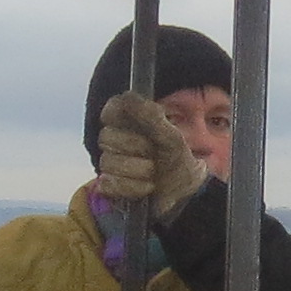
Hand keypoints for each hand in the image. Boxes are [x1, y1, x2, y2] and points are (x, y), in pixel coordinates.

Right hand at [93, 91, 206, 217]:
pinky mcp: (109, 186)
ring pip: (107, 162)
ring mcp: (110, 163)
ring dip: (138, 170)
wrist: (185, 193)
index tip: (138, 124)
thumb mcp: (172, 136)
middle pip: (106, 137)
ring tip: (153, 174)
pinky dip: (132, 187)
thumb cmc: (178, 161)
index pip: (110, 109)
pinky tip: (145, 187)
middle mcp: (116, 140)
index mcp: (129, 122)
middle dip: (136, 148)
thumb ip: (151, 117)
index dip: (120, 116)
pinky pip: (108, 183)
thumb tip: (128, 97)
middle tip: (154, 154)